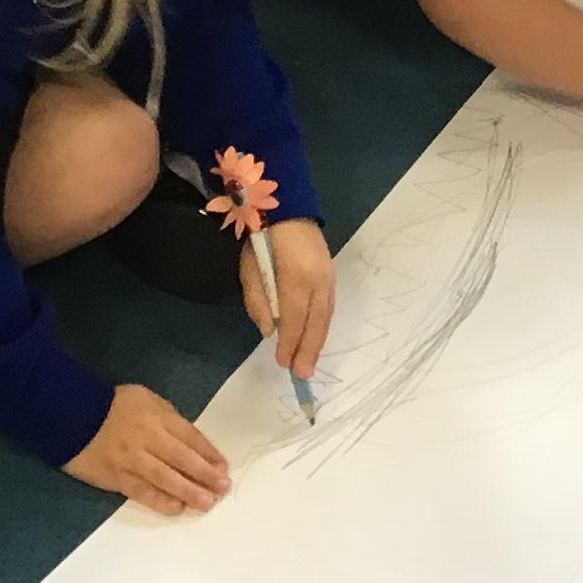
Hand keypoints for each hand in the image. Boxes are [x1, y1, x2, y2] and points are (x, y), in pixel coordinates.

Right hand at [63, 383, 230, 515]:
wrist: (71, 415)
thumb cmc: (113, 405)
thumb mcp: (147, 399)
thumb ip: (169, 418)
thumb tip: (189, 441)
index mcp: (158, 417)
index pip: (191, 437)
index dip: (209, 454)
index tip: (223, 467)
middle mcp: (149, 439)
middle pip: (183, 459)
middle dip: (206, 475)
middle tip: (223, 489)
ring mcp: (132, 460)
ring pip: (166, 479)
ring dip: (189, 492)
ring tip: (207, 503)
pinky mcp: (116, 477)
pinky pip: (142, 492)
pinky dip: (160, 501)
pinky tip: (177, 509)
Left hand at [238, 215, 335, 379]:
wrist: (288, 208)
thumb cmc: (262, 240)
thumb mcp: (250, 270)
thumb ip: (258, 302)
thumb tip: (270, 331)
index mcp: (295, 278)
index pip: (294, 319)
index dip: (290, 343)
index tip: (284, 363)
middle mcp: (318, 280)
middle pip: (316, 322)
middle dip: (309, 350)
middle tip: (304, 374)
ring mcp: (328, 276)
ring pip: (326, 316)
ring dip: (318, 341)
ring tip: (310, 362)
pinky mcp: (331, 274)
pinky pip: (328, 306)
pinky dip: (322, 325)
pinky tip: (316, 337)